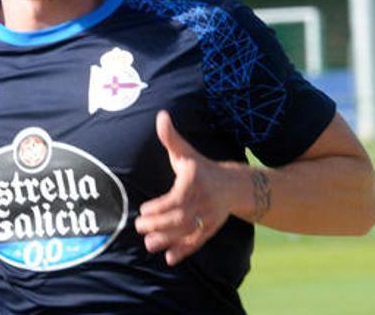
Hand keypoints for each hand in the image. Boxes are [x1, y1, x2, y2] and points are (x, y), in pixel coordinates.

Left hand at [134, 111, 234, 265]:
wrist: (234, 185)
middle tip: (139, 228)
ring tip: (149, 245)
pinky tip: (169, 259)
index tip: (143, 210)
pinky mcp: (211, 229)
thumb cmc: (201, 167)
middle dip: (159, 225)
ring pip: (188, 232)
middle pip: (181, 217)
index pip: (178, 198)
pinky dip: (184, 251)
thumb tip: (161, 115)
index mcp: (195, 181)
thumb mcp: (186, 152)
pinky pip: (198, 242)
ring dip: (168, 240)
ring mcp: (209, 217)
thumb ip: (171, 137)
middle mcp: (204, 201)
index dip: (160, 207)